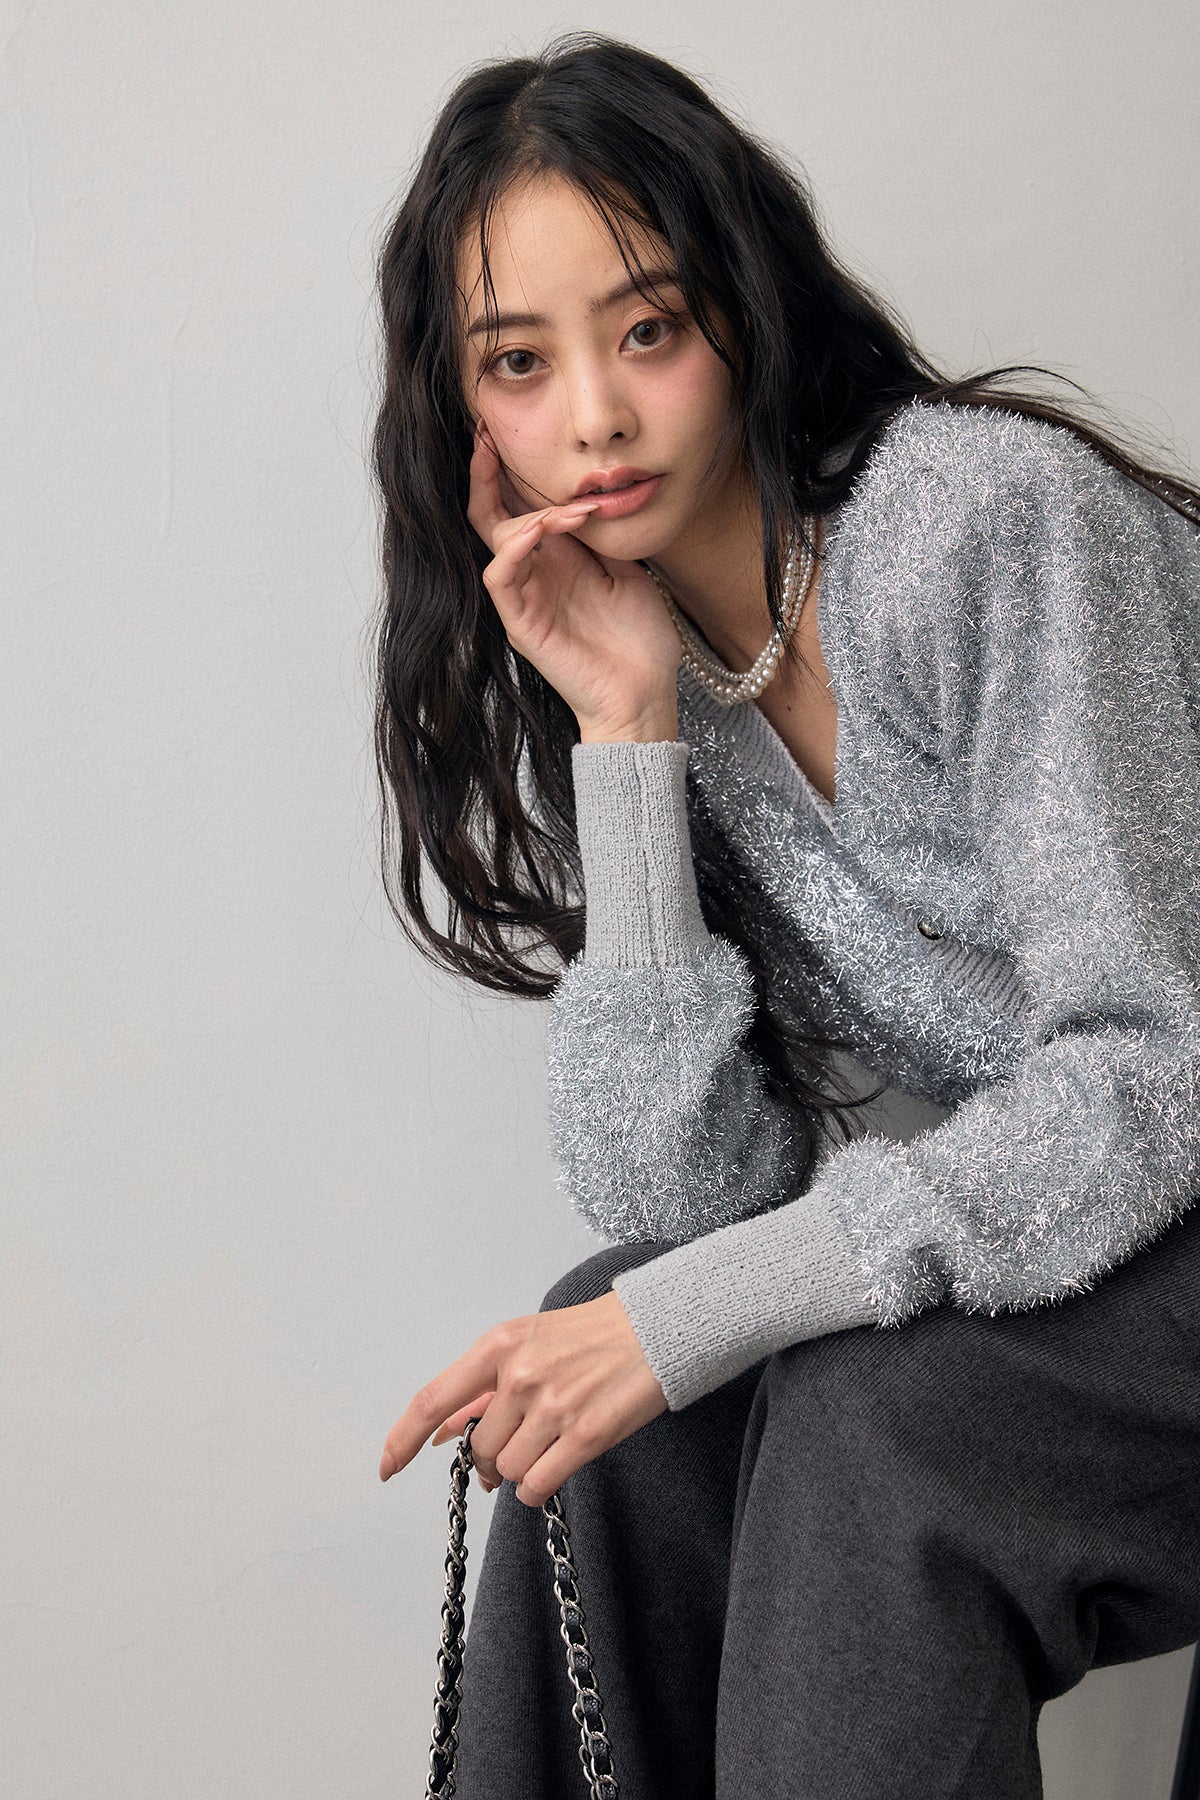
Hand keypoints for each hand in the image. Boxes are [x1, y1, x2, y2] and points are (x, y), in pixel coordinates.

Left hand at [377, 1290, 668, 1506]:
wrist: (656, 1328)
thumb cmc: (591, 1333)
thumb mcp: (528, 1342)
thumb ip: (483, 1387)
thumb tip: (440, 1431)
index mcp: (500, 1345)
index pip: (434, 1399)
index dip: (403, 1438)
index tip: (387, 1466)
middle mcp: (520, 1375)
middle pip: (479, 1448)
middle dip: (489, 1458)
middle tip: (516, 1444)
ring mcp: (554, 1406)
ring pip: (507, 1470)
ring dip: (519, 1470)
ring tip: (547, 1444)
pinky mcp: (586, 1435)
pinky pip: (537, 1486)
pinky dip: (537, 1489)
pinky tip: (554, 1468)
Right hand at [467, 423, 681, 737]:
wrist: (643, 694)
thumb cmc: (638, 640)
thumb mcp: (628, 568)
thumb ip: (603, 533)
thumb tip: (595, 489)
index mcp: (555, 560)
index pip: (516, 506)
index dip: (504, 470)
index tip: (501, 430)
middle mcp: (533, 575)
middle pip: (490, 515)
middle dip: (487, 473)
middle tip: (489, 435)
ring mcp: (524, 599)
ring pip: (497, 539)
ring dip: (531, 513)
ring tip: (575, 512)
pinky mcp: (522, 624)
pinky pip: (500, 577)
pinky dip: (517, 547)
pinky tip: (545, 529)